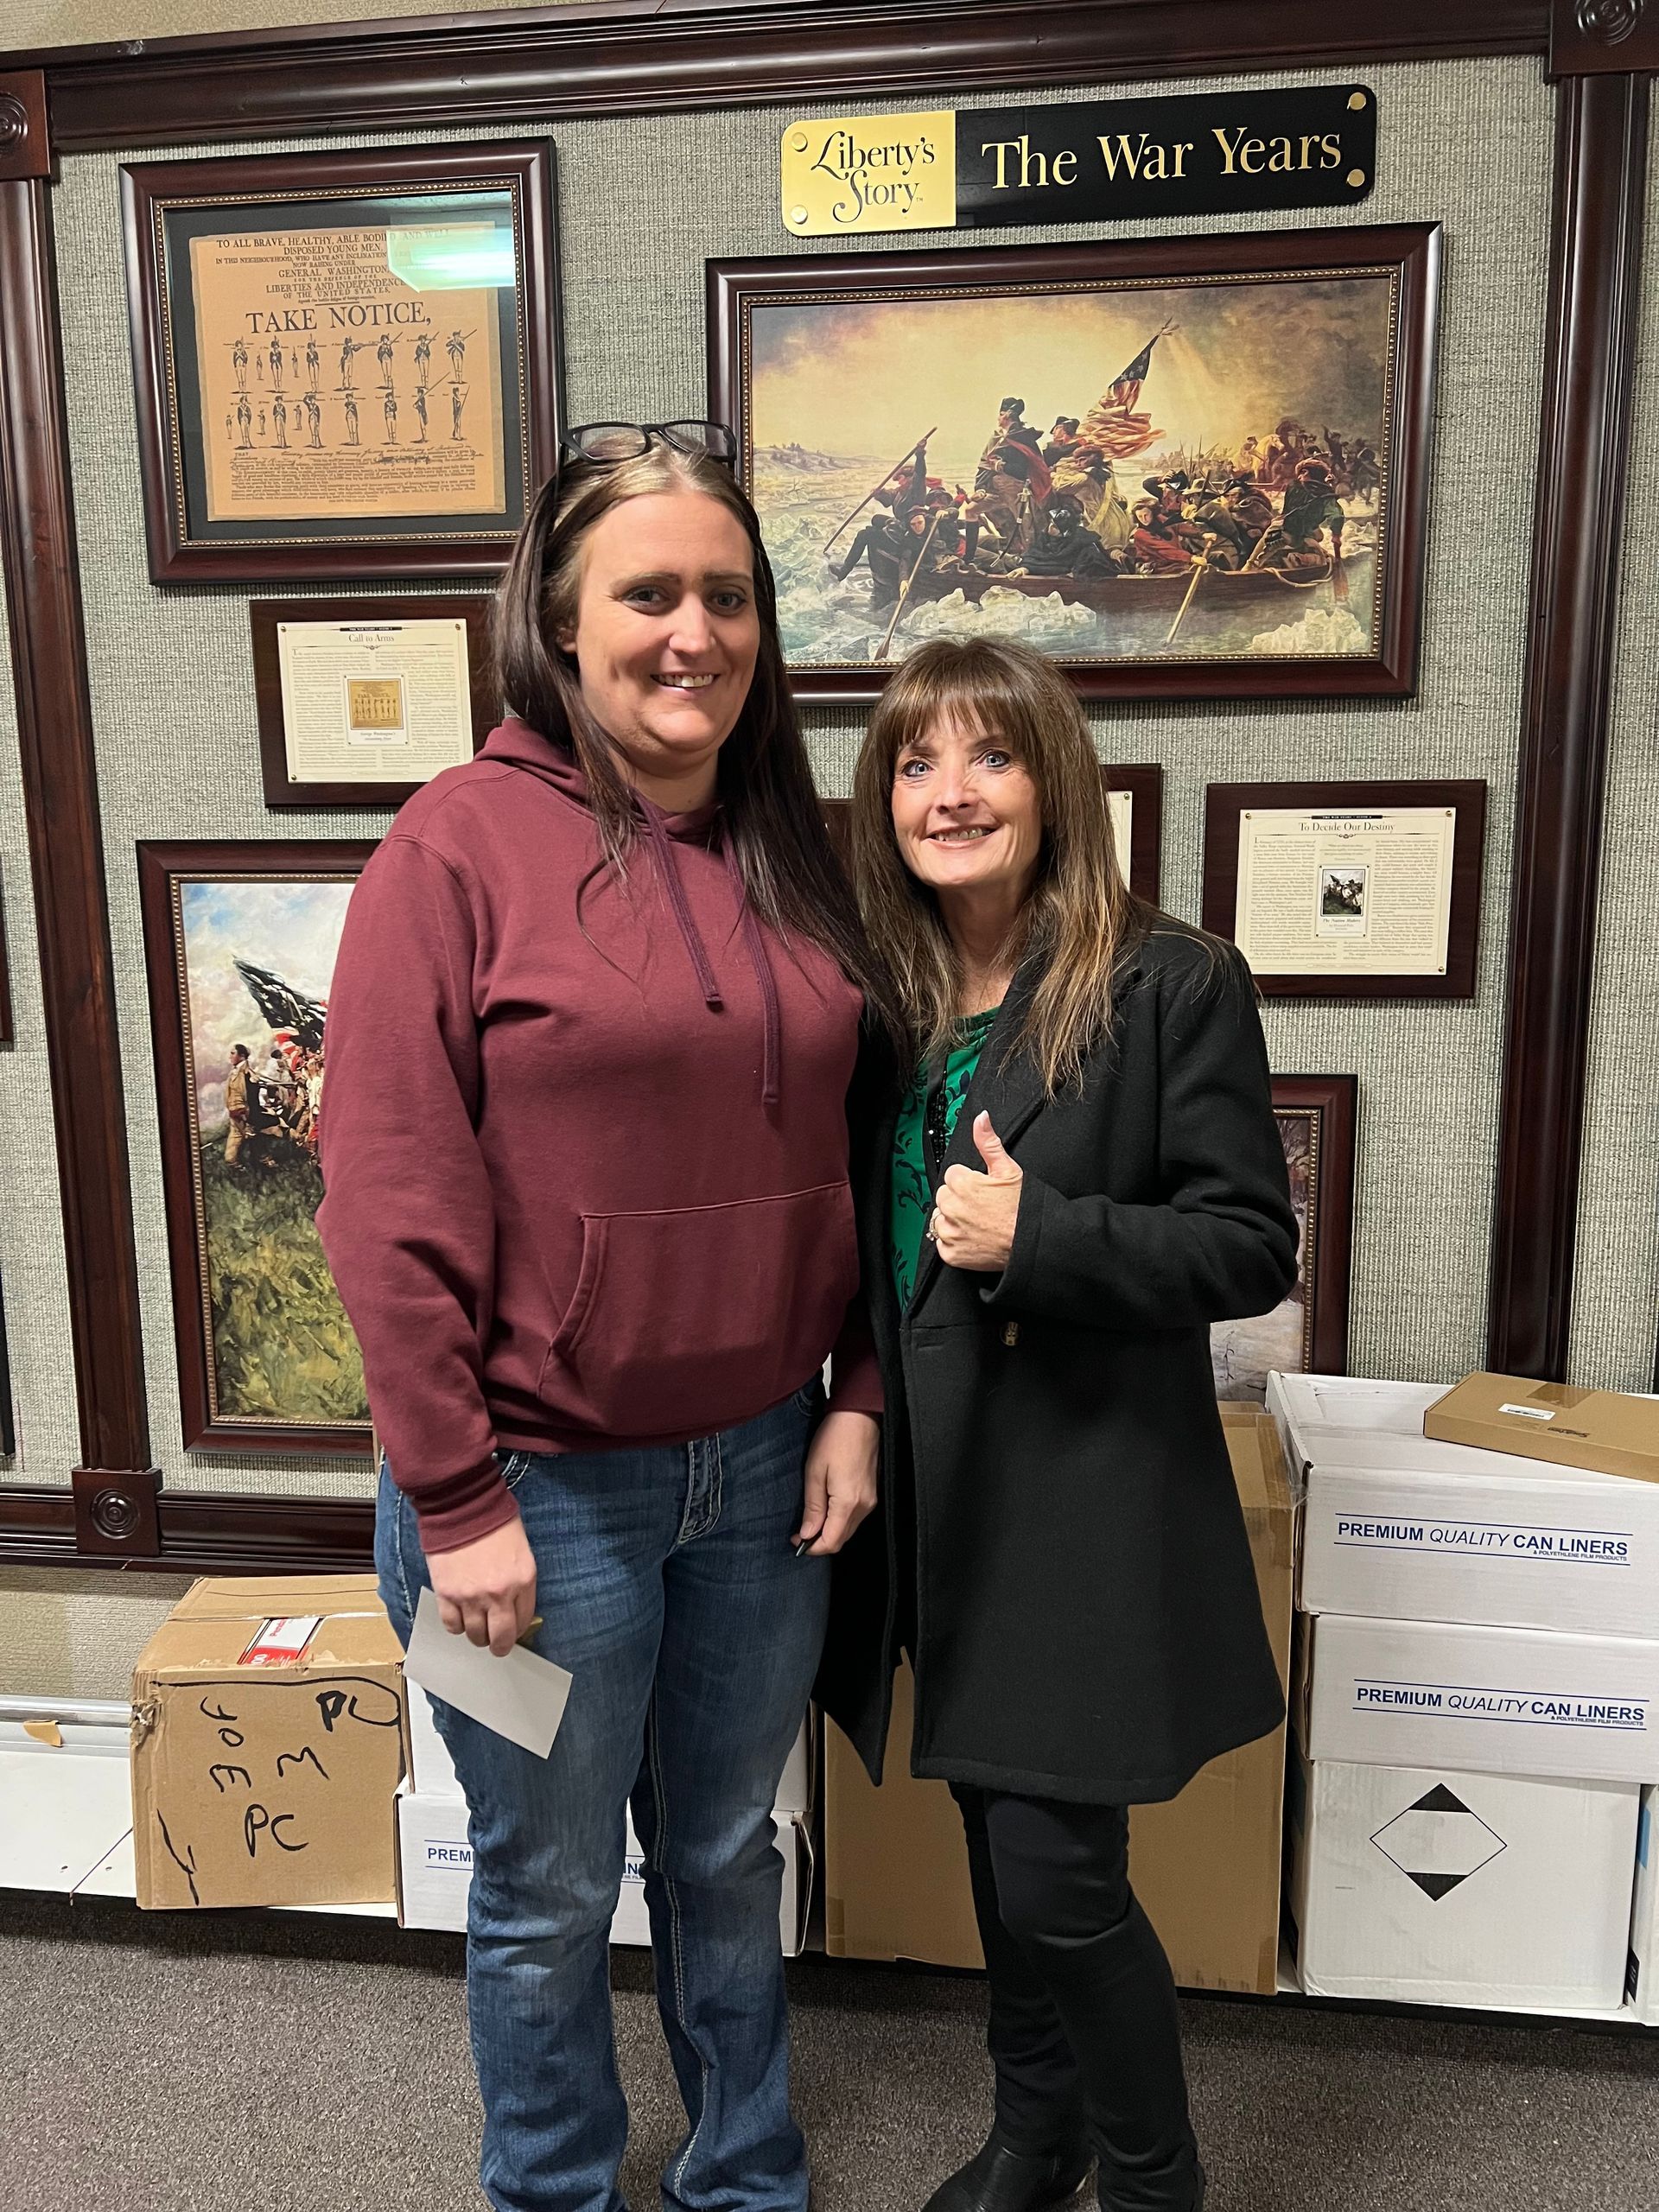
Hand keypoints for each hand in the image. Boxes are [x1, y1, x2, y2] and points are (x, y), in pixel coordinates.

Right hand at [428, 1513, 537, 1656]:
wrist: (463, 1505)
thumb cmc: (494, 1521)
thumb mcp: (521, 1551)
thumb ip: (520, 1582)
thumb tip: (515, 1607)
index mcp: (523, 1580)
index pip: (524, 1622)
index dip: (517, 1629)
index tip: (512, 1628)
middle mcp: (499, 1594)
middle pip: (501, 1639)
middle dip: (500, 1645)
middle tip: (496, 1642)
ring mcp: (471, 1597)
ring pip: (475, 1636)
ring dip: (477, 1635)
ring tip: (477, 1625)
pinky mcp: (447, 1594)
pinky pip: (452, 1625)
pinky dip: (456, 1625)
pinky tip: (460, 1616)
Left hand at [794, 1410, 878, 1556]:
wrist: (859, 1416)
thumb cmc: (835, 1438)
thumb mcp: (814, 1472)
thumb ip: (812, 1507)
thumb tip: (808, 1533)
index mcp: (848, 1502)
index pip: (832, 1541)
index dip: (812, 1547)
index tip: (796, 1541)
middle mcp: (864, 1505)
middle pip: (841, 1539)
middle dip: (819, 1541)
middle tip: (799, 1532)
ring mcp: (870, 1499)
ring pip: (848, 1529)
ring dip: (829, 1531)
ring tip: (810, 1519)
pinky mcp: (871, 1492)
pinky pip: (855, 1517)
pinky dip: (839, 1520)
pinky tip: (826, 1508)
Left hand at [931, 1111, 1022, 1272]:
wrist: (1031, 1242)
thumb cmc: (1023, 1208)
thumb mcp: (1008, 1169)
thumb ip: (988, 1142)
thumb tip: (980, 1119)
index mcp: (962, 1183)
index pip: (952, 1176)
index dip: (968, 1182)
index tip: (982, 1191)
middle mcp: (952, 1207)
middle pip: (944, 1197)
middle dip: (959, 1200)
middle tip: (982, 1208)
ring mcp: (951, 1232)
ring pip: (941, 1220)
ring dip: (954, 1222)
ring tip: (979, 1224)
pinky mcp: (952, 1253)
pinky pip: (943, 1244)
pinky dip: (956, 1243)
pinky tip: (974, 1238)